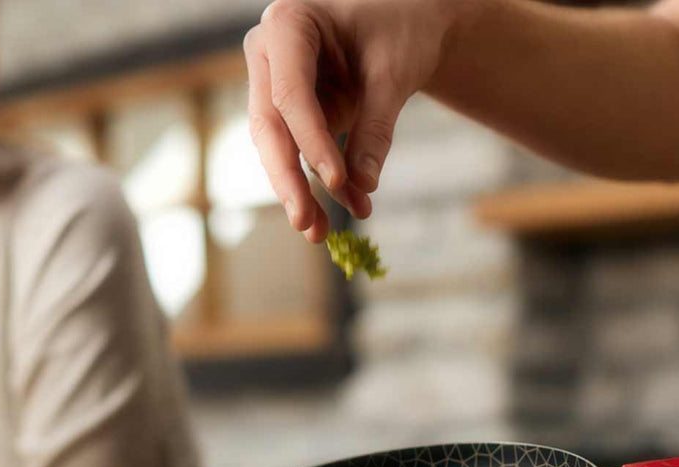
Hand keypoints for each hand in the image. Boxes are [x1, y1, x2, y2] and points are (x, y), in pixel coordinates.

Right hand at [244, 0, 465, 241]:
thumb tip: (363, 185)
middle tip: (307, 223)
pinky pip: (302, 150)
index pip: (289, 94)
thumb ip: (375, 126)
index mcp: (287, 25)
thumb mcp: (394, 72)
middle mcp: (268, 54)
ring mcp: (274, 82)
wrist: (411, 17)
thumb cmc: (402, 26)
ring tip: (320, 233)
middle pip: (269, 125)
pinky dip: (324, 178)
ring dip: (300, 189)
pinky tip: (349, 206)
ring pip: (278, 145)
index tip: (336, 181)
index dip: (311, 142)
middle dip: (288, 178)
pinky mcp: (293, 109)